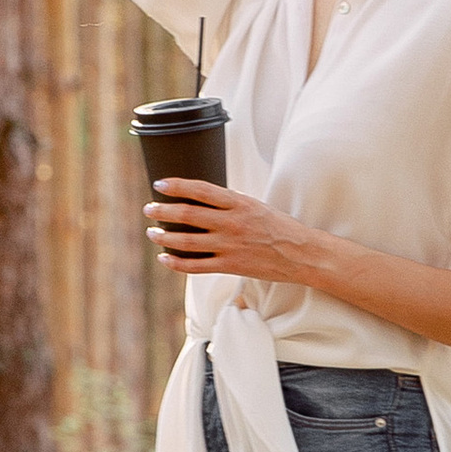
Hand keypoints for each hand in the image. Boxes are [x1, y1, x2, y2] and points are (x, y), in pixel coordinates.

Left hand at [144, 178, 318, 284]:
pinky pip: (196, 266)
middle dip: (163, 211)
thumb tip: (201, 200)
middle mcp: (232, 223)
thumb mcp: (255, 206)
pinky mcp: (231, 266)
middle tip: (149, 209)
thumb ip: (230, 204)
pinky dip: (177, 262)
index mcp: (239, 203)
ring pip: (187, 241)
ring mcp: (230, 246)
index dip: (177, 186)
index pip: (201, 190)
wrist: (301, 254)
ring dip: (165, 237)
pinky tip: (165, 258)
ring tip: (152, 232)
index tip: (160, 184)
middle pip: (188, 215)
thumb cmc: (279, 227)